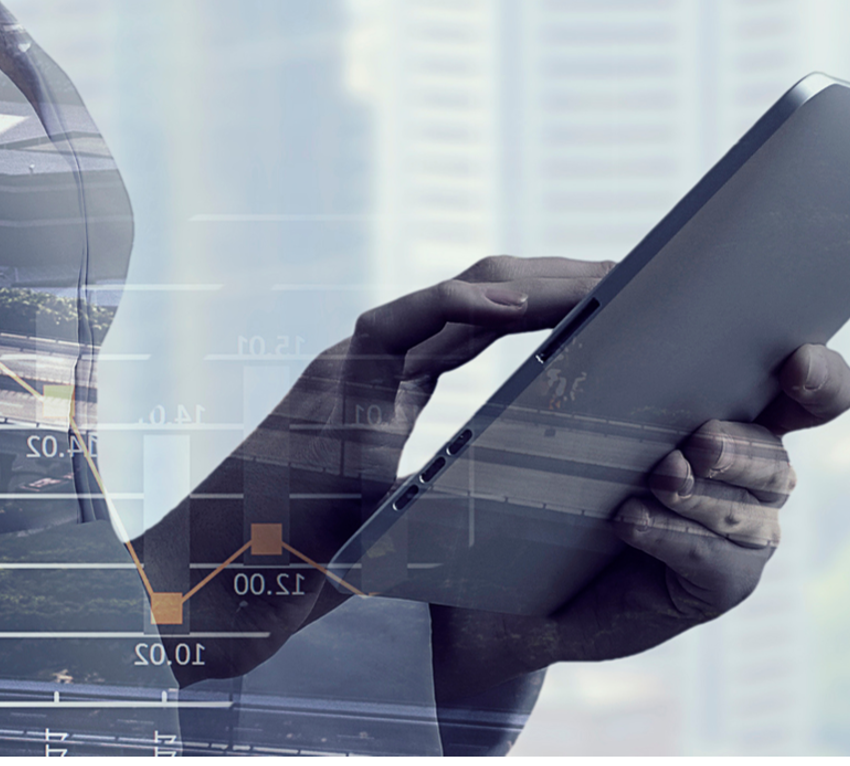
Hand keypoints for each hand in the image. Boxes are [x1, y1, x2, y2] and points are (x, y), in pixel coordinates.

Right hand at [138, 255, 609, 677]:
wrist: (236, 571)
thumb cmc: (306, 555)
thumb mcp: (400, 517)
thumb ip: (441, 492)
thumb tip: (515, 513)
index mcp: (390, 390)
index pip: (475, 333)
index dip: (533, 315)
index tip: (595, 312)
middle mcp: (374, 363)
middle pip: (471, 303)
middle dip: (543, 287)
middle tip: (614, 278)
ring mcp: (355, 362)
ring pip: (447, 299)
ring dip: (520, 285)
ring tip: (587, 280)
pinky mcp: (336, 374)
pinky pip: (401, 322)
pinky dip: (455, 306)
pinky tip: (512, 305)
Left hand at [433, 340, 849, 685]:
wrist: (522, 568)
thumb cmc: (550, 455)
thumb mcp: (567, 377)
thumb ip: (575, 319)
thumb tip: (559, 278)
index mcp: (739, 406)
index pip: (813, 388)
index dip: (820, 375)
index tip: (796, 360)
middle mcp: (755, 467)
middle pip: (779, 456)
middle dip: (743, 448)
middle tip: (700, 442)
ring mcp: (743, 530)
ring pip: (749, 511)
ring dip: (703, 494)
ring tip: (660, 476)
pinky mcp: (719, 582)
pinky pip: (714, 560)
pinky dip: (672, 535)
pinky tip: (629, 518)